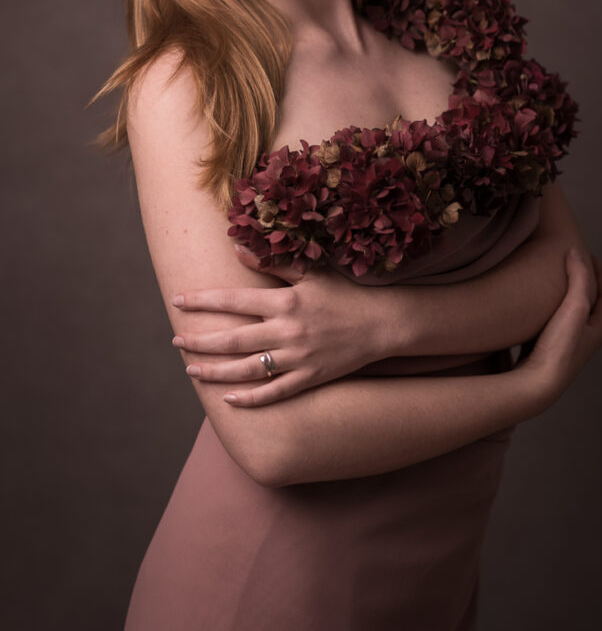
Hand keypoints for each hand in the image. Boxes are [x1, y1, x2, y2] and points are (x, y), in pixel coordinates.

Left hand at [171, 245, 388, 405]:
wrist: (381, 324)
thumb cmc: (344, 294)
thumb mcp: (311, 273)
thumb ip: (274, 262)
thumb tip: (238, 246)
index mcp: (285, 301)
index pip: (233, 299)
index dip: (203, 300)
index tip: (178, 300)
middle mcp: (287, 331)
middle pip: (233, 339)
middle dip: (200, 341)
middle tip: (176, 341)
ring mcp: (298, 358)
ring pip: (247, 369)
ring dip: (216, 372)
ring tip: (191, 371)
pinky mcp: (309, 378)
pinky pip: (274, 393)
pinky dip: (250, 398)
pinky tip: (228, 399)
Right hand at [513, 248, 601, 409]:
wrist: (536, 384)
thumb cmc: (559, 347)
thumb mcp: (574, 306)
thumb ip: (578, 277)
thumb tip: (575, 251)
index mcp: (597, 330)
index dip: (600, 274)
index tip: (590, 255)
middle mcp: (585, 340)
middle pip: (590, 307)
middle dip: (583, 285)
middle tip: (571, 266)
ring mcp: (565, 347)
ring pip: (569, 317)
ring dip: (563, 298)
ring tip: (550, 281)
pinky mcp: (546, 352)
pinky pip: (550, 325)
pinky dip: (546, 311)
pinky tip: (531, 307)